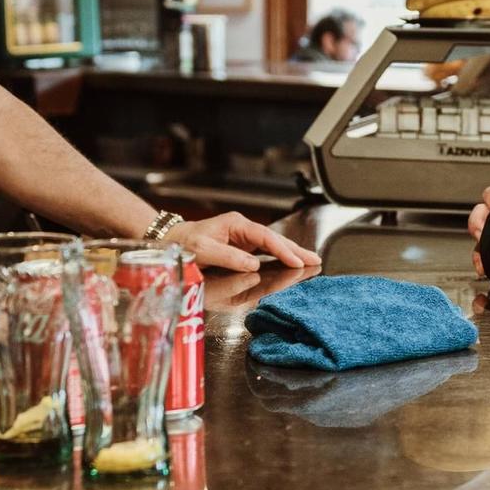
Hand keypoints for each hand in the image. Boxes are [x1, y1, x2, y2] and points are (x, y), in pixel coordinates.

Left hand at [165, 212, 321, 274]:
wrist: (174, 240)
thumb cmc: (186, 242)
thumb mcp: (205, 250)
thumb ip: (229, 257)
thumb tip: (253, 264)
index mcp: (236, 224)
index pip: (265, 237)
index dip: (282, 249)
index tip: (296, 260)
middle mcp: (243, 228)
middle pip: (275, 238)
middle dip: (295, 249)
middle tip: (315, 259)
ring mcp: (244, 237)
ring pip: (273, 244)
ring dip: (291, 253)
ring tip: (310, 260)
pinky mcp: (243, 246)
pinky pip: (266, 251)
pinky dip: (280, 256)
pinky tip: (291, 262)